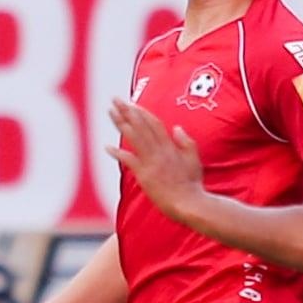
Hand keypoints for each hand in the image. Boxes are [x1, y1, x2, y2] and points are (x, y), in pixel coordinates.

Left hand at [105, 98, 203, 218]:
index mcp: (170, 147)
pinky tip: (108, 147)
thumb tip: (177, 128)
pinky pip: (129, 161)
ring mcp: (151, 162)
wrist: (189, 203)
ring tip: (110, 113)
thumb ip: (186, 142)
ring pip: (134, 138)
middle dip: (127, 111)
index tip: (131, 104)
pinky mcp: (144, 175)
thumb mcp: (194, 159)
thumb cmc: (192, 185)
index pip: (154, 123)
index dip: (141, 112)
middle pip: (141, 126)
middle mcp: (159, 151)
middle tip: (115, 100)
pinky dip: (118, 153)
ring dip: (121, 124)